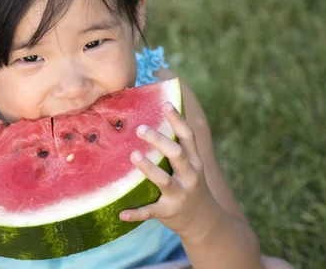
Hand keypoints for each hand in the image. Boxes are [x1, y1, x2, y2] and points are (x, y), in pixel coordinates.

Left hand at [119, 102, 223, 239]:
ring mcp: (180, 195)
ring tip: (133, 155)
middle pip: (176, 154)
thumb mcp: (191, 166)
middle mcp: (189, 176)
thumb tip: (153, 121)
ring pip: (164, 180)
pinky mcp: (169, 212)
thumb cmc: (189, 185)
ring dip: (149, 168)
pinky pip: (151, 212)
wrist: (205, 222)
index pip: (188, 136)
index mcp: (194, 161)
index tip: (165, 103)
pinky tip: (121, 213)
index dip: (177, 119)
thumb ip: (177, 148)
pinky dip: (136, 213)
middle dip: (160, 140)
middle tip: (140, 128)